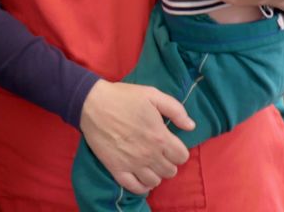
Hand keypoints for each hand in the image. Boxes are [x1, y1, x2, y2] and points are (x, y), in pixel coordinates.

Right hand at [79, 79, 194, 193]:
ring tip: (150, 164)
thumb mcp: (152, 95)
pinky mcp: (117, 169)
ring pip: (155, 181)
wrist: (92, 104)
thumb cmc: (123, 97)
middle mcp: (149, 154)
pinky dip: (142, 187)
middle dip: (169, 162)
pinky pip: (135, 188)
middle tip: (160, 153)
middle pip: (170, 171)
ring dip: (156, 174)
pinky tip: (142, 178)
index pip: (182, 157)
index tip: (171, 144)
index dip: (179, 151)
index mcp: (160, 136)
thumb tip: (191, 127)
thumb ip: (176, 110)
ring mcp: (132, 164)